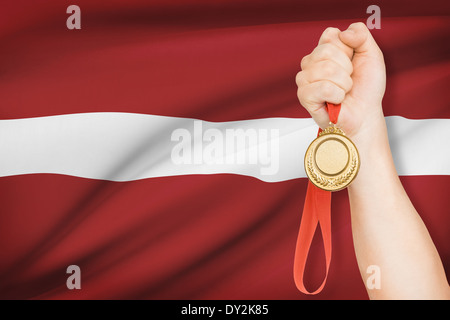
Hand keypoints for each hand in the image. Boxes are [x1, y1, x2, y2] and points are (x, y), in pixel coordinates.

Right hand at [296, 22, 385, 141]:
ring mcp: (305, 79)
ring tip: (343, 92)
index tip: (352, 62)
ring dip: (344, 83)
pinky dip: (337, 95)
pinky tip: (336, 100)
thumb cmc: (366, 88)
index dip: (347, 48)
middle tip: (348, 80)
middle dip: (346, 68)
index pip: (330, 35)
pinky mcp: (304, 96)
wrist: (365, 114)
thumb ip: (361, 35)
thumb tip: (343, 33)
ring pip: (326, 70)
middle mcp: (311, 63)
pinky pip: (323, 87)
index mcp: (324, 50)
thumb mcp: (372, 55)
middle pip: (325, 51)